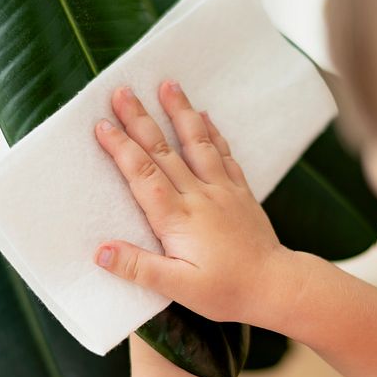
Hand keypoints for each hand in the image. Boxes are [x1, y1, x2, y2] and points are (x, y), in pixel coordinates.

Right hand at [93, 80, 291, 324]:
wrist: (277, 286)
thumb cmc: (226, 291)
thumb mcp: (178, 288)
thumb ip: (139, 267)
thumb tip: (100, 251)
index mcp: (178, 218)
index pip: (143, 174)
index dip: (121, 148)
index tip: (102, 124)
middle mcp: (199, 196)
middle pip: (164, 150)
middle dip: (140, 119)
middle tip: (122, 90)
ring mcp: (222, 190)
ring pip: (197, 142)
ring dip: (180, 112)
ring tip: (168, 84)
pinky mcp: (240, 192)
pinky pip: (224, 154)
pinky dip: (212, 132)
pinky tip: (204, 115)